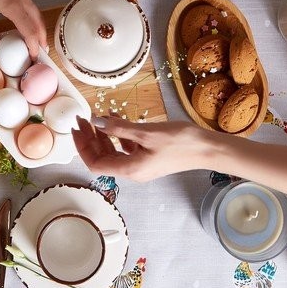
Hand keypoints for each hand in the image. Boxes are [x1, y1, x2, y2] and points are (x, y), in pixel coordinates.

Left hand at [0, 0, 46, 58]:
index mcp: (12, 4)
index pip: (29, 30)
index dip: (33, 46)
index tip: (34, 58)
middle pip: (38, 23)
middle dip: (41, 39)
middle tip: (40, 54)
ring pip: (36, 15)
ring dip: (39, 30)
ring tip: (37, 44)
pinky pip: (31, 8)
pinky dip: (33, 20)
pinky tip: (29, 27)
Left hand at [71, 115, 209, 181]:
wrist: (209, 149)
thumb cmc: (181, 142)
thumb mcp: (146, 132)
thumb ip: (118, 128)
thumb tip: (95, 122)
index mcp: (130, 169)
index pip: (94, 163)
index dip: (82, 147)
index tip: (76, 128)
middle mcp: (133, 171)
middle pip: (101, 157)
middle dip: (89, 138)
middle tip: (82, 119)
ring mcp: (141, 165)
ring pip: (113, 151)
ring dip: (103, 135)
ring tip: (98, 116)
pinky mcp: (149, 158)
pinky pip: (127, 147)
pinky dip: (119, 134)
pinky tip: (117, 119)